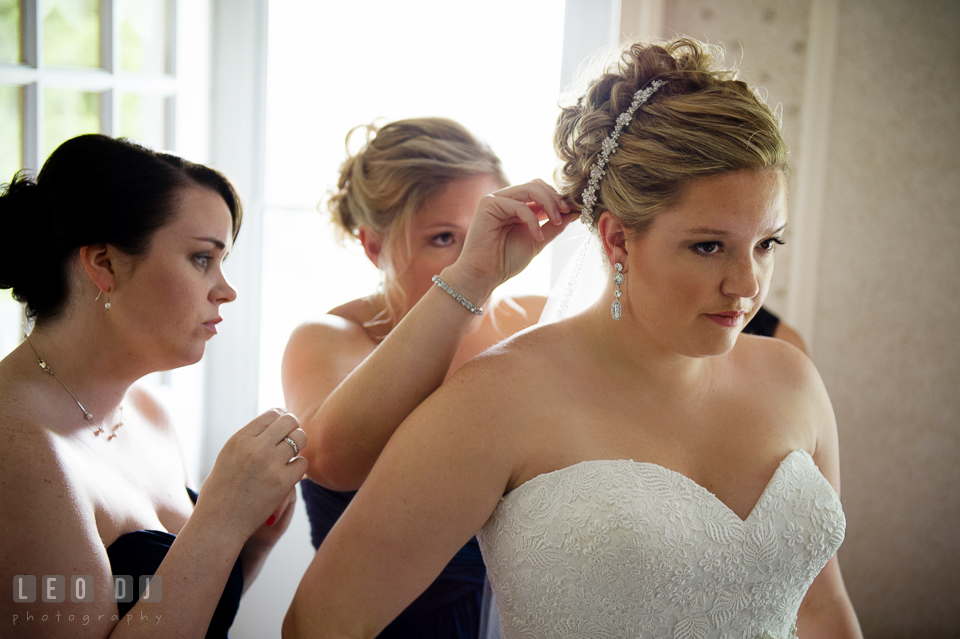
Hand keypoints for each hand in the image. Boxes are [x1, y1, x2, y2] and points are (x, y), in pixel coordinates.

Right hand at [195, 409, 307, 545]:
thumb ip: (248, 441)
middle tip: (292, 438)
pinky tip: (290, 474)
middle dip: (294, 428)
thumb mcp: (228, 457)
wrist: (219, 523)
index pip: (272, 414)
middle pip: (289, 421)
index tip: (284, 426)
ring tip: (291, 456)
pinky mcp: (282, 482)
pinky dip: (299, 468)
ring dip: (299, 446)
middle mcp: (255, 447)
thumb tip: (272, 426)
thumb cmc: (221, 492)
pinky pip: (303, 463)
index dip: (282, 417)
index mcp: (239, 439)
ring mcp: (270, 464)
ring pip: (299, 439)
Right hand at [445, 179, 576, 298]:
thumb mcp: (538, 240)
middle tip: (566, 213)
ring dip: (548, 204)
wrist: (485, 276)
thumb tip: (575, 212)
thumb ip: (554, 225)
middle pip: (536, 185)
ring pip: (529, 189)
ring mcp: (495, 200)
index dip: (558, 198)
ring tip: (556, 222)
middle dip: (555, 198)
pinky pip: (518, 205)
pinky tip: (536, 235)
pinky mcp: (487, 204)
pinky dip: (532, 219)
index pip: (540, 190)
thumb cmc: (506, 261)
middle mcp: (505, 199)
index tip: (573, 210)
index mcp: (516, 206)